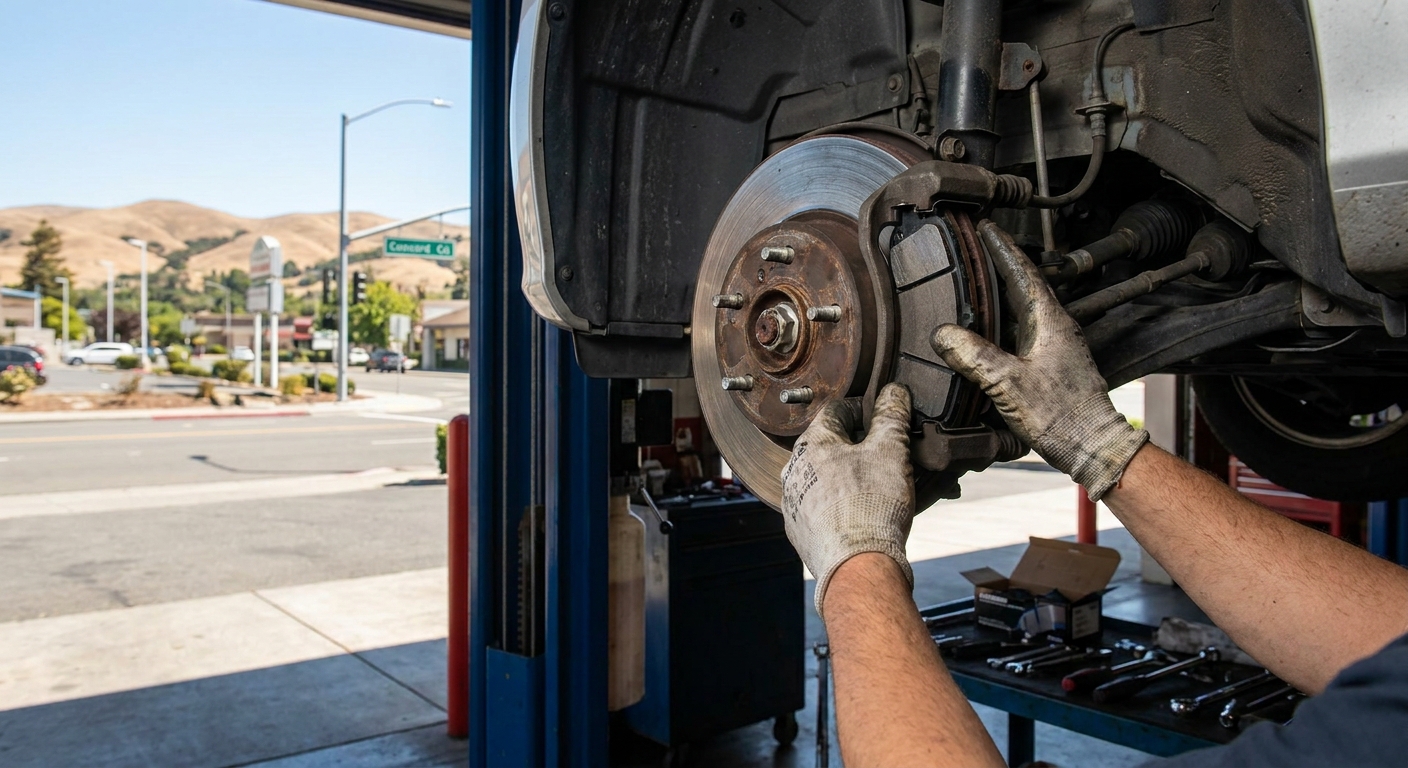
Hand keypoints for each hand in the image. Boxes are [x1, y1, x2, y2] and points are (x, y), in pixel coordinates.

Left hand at [781, 383, 915, 619]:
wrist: (857, 566)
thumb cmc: (872, 506)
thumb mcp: (891, 450)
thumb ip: (892, 416)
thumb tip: (895, 392)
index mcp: (812, 443)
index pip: (837, 410)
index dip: (863, 410)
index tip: (881, 419)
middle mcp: (794, 469)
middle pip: (828, 446)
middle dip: (857, 448)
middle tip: (885, 457)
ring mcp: (793, 502)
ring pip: (823, 478)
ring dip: (847, 478)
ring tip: (878, 488)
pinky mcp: (800, 530)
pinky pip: (820, 508)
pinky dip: (839, 506)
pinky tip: (862, 513)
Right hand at [931, 220, 1146, 499]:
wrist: (1090, 445)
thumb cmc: (1060, 416)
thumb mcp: (1007, 383)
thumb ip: (974, 356)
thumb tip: (943, 333)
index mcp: (1050, 322)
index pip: (1024, 273)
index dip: (1003, 250)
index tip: (986, 228)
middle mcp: (1057, 328)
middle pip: (1025, 285)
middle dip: (1001, 265)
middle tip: (977, 248)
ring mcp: (1056, 346)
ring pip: (1025, 308)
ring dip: (1002, 293)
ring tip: (976, 282)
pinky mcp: (1052, 364)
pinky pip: (1023, 331)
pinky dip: (1004, 321)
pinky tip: (987, 330)